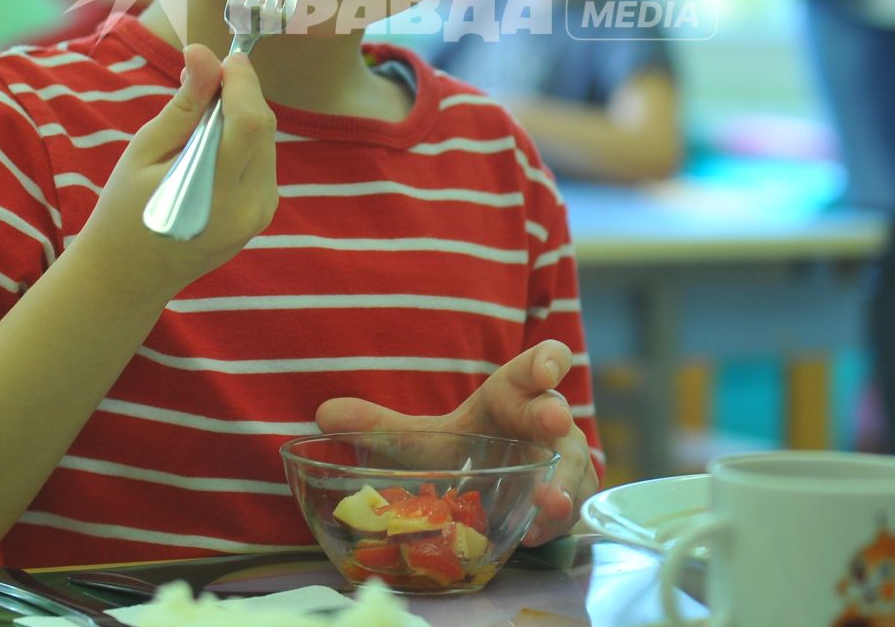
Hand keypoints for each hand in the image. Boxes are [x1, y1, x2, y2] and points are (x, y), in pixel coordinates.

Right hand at [84, 44, 278, 293]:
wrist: (128, 277)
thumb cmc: (123, 212)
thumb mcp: (144, 152)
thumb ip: (184, 106)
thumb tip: (204, 53)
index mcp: (214, 193)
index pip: (250, 122)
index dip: (243, 81)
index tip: (225, 58)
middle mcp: (248, 207)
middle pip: (263, 128)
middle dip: (241, 94)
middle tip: (204, 81)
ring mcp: (260, 215)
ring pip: (267, 142)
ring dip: (242, 117)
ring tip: (199, 120)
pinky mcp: (263, 216)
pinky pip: (263, 161)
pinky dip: (243, 142)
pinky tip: (211, 148)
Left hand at [316, 340, 594, 545]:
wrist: (497, 485)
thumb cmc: (468, 449)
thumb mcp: (423, 440)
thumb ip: (379, 426)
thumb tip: (320, 414)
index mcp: (512, 395)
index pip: (535, 368)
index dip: (546, 361)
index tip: (547, 367)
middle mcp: (546, 423)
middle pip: (556, 412)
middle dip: (554, 414)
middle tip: (553, 421)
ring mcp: (563, 461)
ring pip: (573, 466)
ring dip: (562, 482)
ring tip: (547, 500)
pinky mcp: (569, 499)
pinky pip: (571, 508)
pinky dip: (554, 520)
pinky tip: (534, 533)